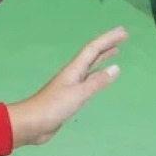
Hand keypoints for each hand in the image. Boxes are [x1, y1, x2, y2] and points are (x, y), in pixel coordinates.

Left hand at [8, 27, 127, 146]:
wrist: (32, 123)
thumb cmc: (53, 107)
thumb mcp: (78, 94)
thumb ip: (97, 82)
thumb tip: (116, 68)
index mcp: (74, 69)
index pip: (94, 49)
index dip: (108, 39)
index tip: (123, 32)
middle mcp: (74, 73)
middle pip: (93, 54)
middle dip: (107, 44)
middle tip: (122, 36)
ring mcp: (72, 84)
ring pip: (91, 66)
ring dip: (103, 57)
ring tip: (115, 51)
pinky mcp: (71, 96)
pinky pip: (89, 80)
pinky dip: (98, 75)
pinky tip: (102, 77)